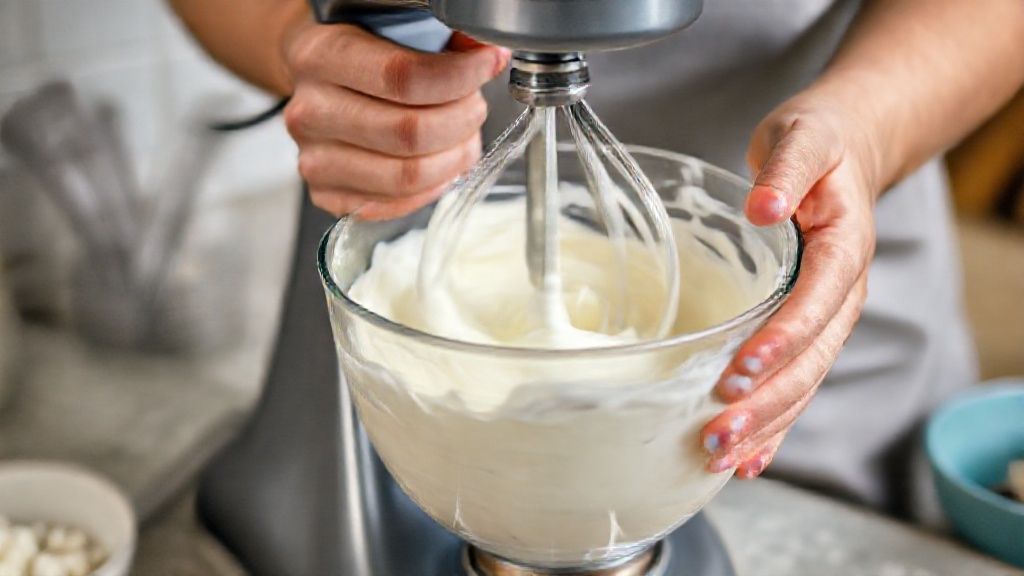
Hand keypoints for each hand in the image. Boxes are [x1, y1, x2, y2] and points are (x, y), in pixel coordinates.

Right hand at [281, 22, 509, 218]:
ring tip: (464, 137)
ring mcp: (314, 158)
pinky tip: (441, 163)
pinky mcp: (325, 194)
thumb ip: (438, 39)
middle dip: (461, 120)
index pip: (403, 77)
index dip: (458, 76)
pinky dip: (432, 186)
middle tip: (475, 107)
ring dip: (453, 158)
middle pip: (409, 133)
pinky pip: (396, 204)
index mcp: (321, 57)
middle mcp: (311, 111)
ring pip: (407, 176)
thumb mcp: (390, 27)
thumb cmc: (359, 55)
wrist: (317, 83)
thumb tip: (485, 53)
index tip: (486, 66)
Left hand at [700, 93, 880, 478]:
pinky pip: (796, 384)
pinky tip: (748, 459)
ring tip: (721, 456)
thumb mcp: (801, 139)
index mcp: (843, 249)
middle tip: (717, 432)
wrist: (841, 150)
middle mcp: (841, 293)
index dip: (781, 339)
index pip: (816, 303)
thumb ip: (785, 171)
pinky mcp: (806, 328)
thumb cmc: (815, 144)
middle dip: (765, 402)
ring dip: (765, 424)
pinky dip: (775, 425)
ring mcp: (826, 317)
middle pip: (810, 361)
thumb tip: (763, 205)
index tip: (741, 368)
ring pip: (803, 383)